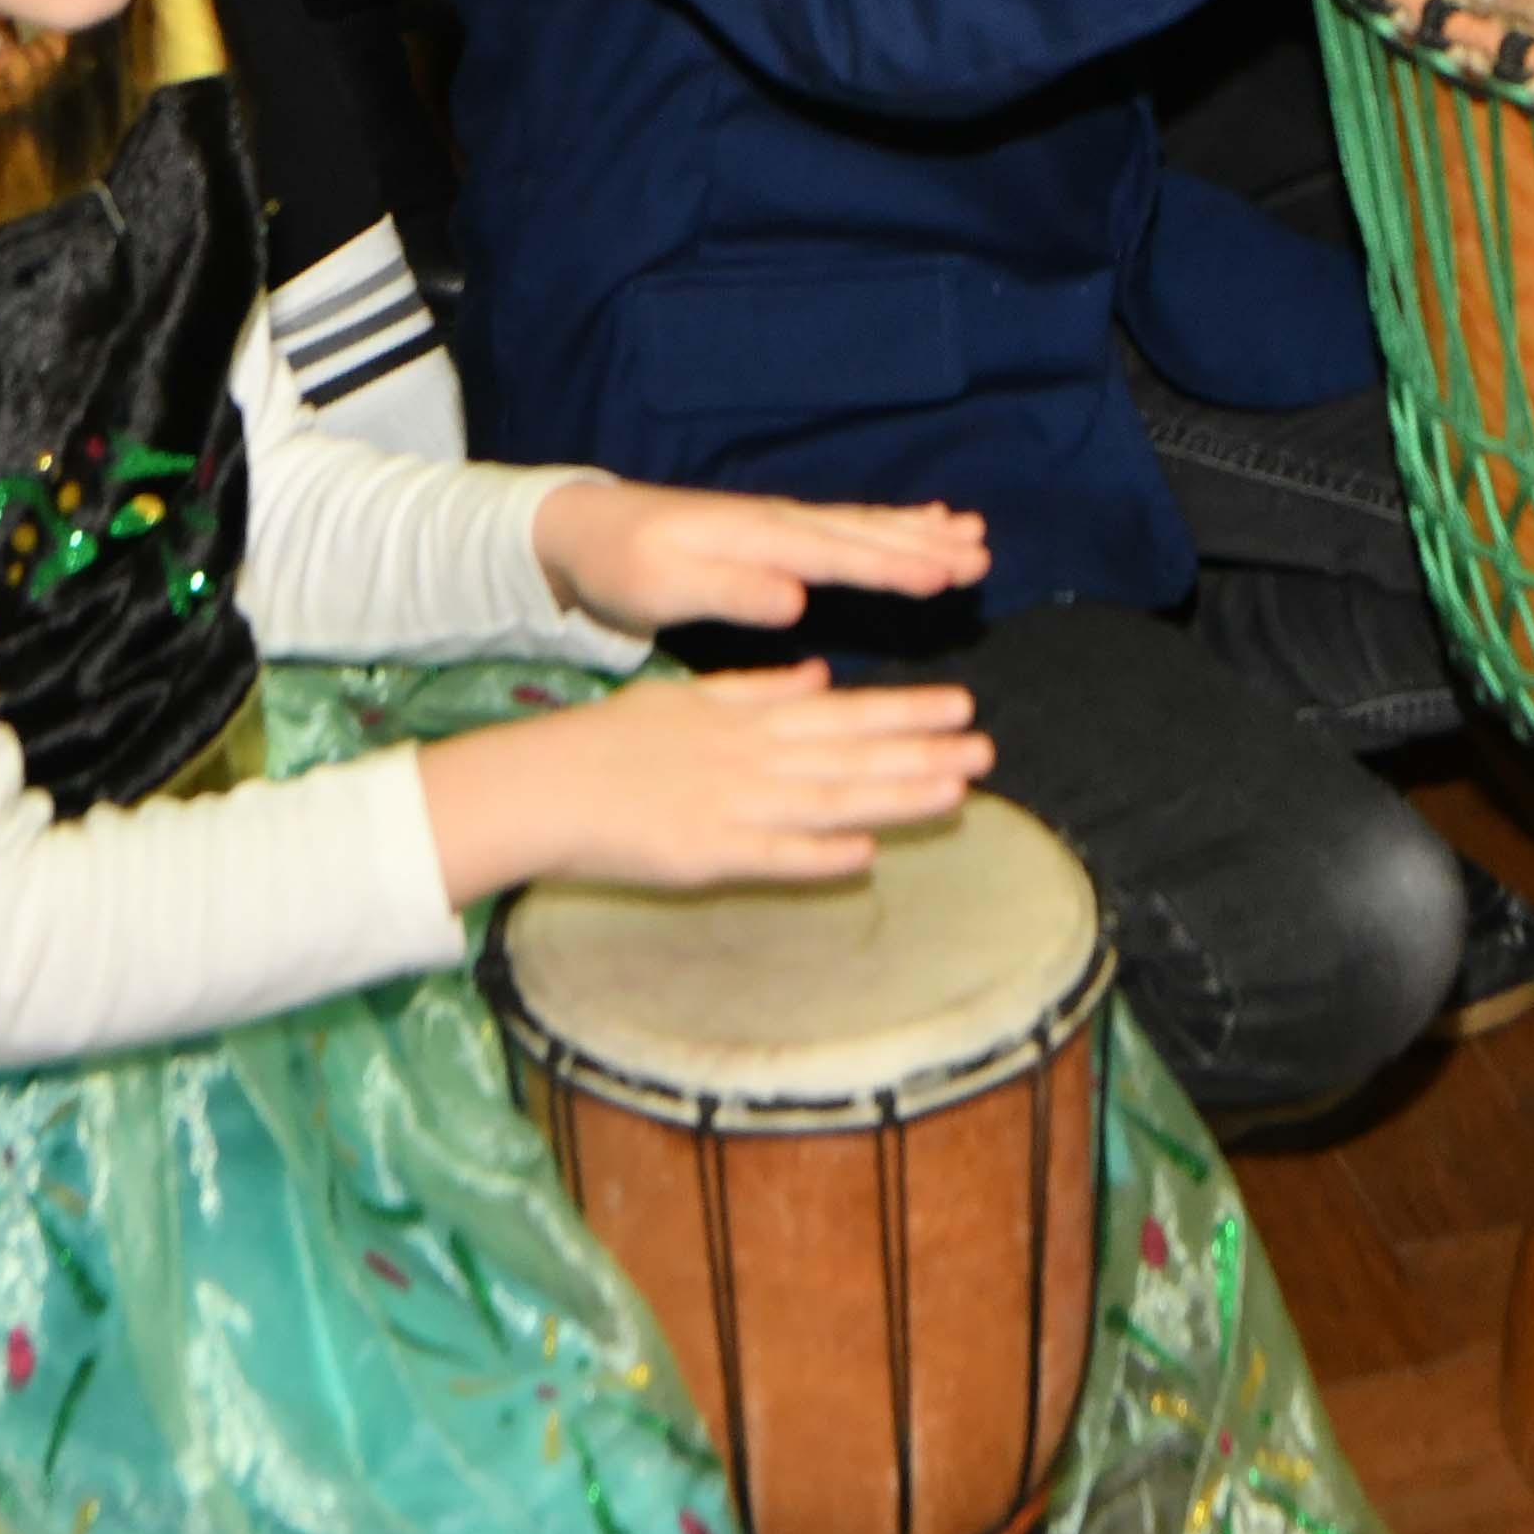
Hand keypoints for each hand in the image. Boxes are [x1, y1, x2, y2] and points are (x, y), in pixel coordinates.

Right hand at [417, 663, 993, 899]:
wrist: (547, 784)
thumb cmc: (615, 741)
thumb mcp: (690, 698)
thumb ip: (757, 690)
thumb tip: (818, 677)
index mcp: (749, 720)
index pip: (844, 714)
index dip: (905, 711)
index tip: (962, 705)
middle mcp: (752, 760)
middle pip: (850, 756)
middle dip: (921, 752)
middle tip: (987, 749)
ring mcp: (732, 808)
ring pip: (828, 801)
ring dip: (893, 797)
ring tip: (955, 794)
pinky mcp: (706, 855)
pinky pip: (770, 857)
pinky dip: (816, 854)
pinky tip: (864, 853)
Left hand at [530, 479, 990, 635]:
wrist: (586, 529)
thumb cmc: (622, 565)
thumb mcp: (661, 585)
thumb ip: (728, 590)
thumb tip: (796, 598)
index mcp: (755, 537)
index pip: (835, 553)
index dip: (890, 566)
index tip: (943, 576)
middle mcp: (779, 521)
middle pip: (863, 533)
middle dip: (924, 545)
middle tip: (982, 556)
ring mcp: (782, 521)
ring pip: (864, 524)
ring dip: (920, 531)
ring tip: (974, 535)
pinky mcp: (779, 530)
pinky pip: (849, 524)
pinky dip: (893, 522)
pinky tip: (926, 521)